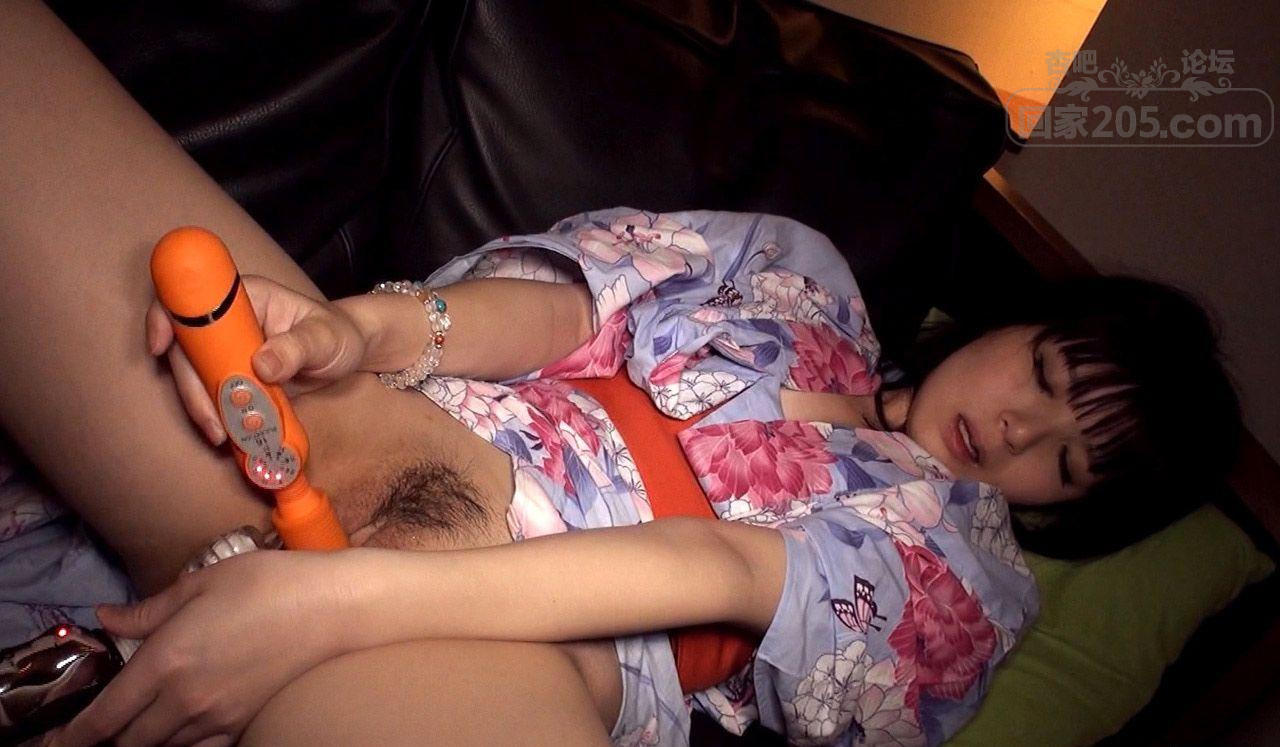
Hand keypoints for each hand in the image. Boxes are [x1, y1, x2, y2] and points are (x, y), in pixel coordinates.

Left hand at [48, 550, 352, 746]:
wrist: (333, 607)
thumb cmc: (269, 583)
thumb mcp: (202, 583)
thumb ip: (149, 609)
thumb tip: (107, 617)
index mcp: (166, 660)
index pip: (105, 715)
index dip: (75, 735)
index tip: (58, 742)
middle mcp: (185, 699)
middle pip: (128, 741)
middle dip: (108, 739)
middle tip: (100, 730)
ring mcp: (216, 716)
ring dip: (143, 741)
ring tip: (137, 729)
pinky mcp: (244, 722)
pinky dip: (180, 746)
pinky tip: (179, 733)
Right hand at [146, 275, 366, 444]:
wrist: (349, 355)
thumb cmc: (337, 334)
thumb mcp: (325, 338)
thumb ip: (298, 347)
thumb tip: (262, 364)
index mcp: (245, 298)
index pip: (193, 299)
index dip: (168, 319)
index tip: (160, 348)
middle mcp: (228, 323)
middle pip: (187, 349)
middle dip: (191, 387)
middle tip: (212, 421)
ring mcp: (228, 351)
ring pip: (197, 377)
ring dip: (203, 408)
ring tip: (224, 436)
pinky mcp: (234, 377)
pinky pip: (215, 395)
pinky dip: (219, 416)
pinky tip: (230, 435)